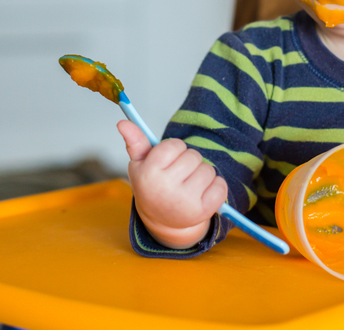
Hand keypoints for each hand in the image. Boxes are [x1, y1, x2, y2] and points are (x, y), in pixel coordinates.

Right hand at [117, 120, 227, 248]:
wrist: (162, 220)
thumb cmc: (152, 186)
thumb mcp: (140, 164)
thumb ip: (135, 141)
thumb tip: (122, 123)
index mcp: (149, 174)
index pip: (174, 145)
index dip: (174, 150)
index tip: (168, 161)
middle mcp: (165, 189)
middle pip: (193, 156)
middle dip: (190, 161)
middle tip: (180, 175)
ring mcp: (185, 202)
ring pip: (209, 169)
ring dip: (203, 174)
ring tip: (190, 184)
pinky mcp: (202, 211)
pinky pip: (221, 186)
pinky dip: (216, 187)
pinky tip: (203, 194)